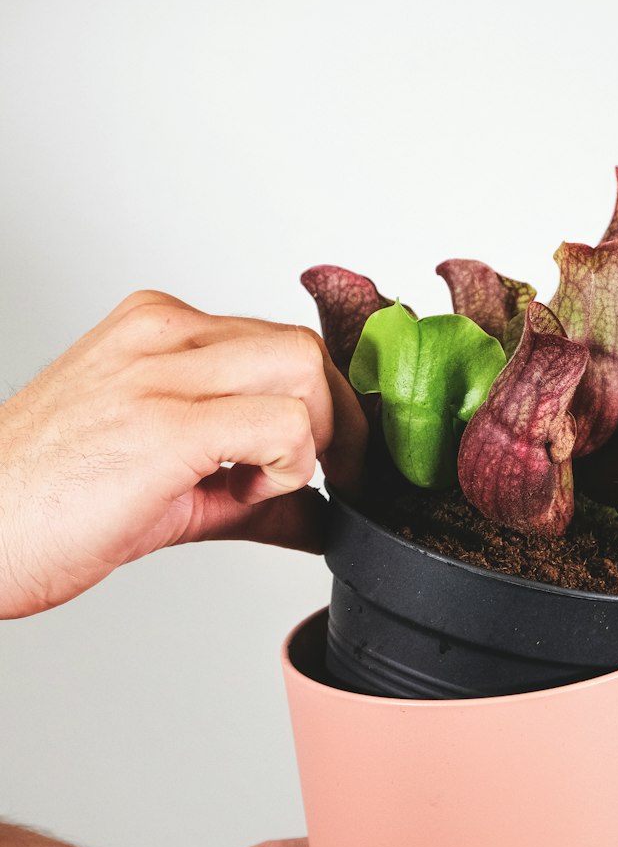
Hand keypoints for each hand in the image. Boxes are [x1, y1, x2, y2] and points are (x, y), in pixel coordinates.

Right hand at [0, 290, 367, 617]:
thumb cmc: (51, 503)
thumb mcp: (170, 479)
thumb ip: (254, 488)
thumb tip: (321, 515)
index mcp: (158, 330)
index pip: (282, 342)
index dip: (324, 406)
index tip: (332, 457)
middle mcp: (161, 335)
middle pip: (304, 348)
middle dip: (337, 420)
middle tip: (329, 477)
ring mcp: (160, 373)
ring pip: (305, 371)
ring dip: (313, 441)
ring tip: (261, 487)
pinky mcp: (164, 425)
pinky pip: (282, 425)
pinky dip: (289, 467)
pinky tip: (243, 494)